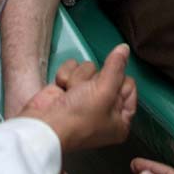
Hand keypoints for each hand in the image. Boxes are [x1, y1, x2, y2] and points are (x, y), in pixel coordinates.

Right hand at [22, 43, 136, 152]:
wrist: (44, 125)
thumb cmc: (78, 116)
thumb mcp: (104, 91)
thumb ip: (116, 67)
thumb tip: (125, 48)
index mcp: (120, 119)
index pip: (129, 85)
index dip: (118, 81)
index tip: (106, 88)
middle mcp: (105, 109)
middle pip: (108, 74)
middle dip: (95, 80)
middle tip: (86, 93)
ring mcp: (85, 98)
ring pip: (89, 69)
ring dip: (79, 78)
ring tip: (71, 93)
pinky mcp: (68, 88)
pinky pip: (74, 68)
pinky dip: (66, 76)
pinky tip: (61, 89)